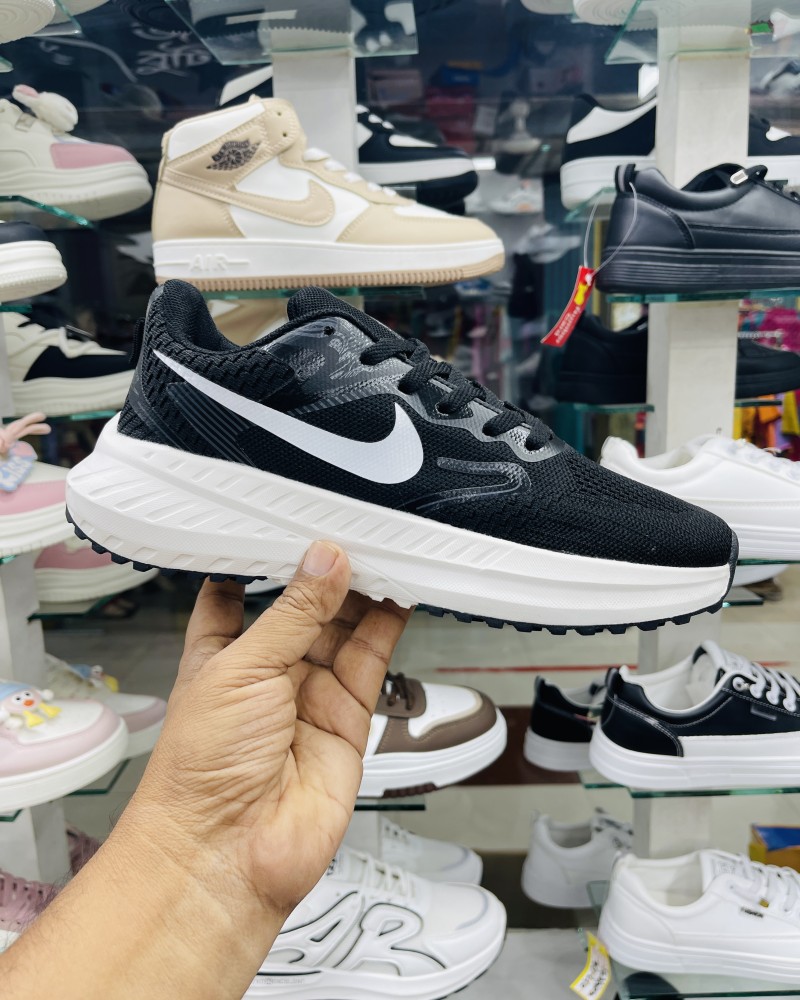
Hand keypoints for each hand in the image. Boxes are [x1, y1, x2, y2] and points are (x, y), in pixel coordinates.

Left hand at [121, 540, 410, 920]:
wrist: (228, 853)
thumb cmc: (200, 770)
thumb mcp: (240, 668)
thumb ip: (292, 612)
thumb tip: (325, 559)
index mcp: (222, 652)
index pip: (241, 593)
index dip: (266, 559)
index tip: (292, 521)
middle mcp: (267, 671)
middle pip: (304, 605)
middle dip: (327, 569)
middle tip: (353, 529)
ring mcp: (309, 693)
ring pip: (343, 627)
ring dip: (363, 590)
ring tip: (383, 548)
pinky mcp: (347, 716)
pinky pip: (371, 661)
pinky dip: (388, 625)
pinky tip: (398, 591)